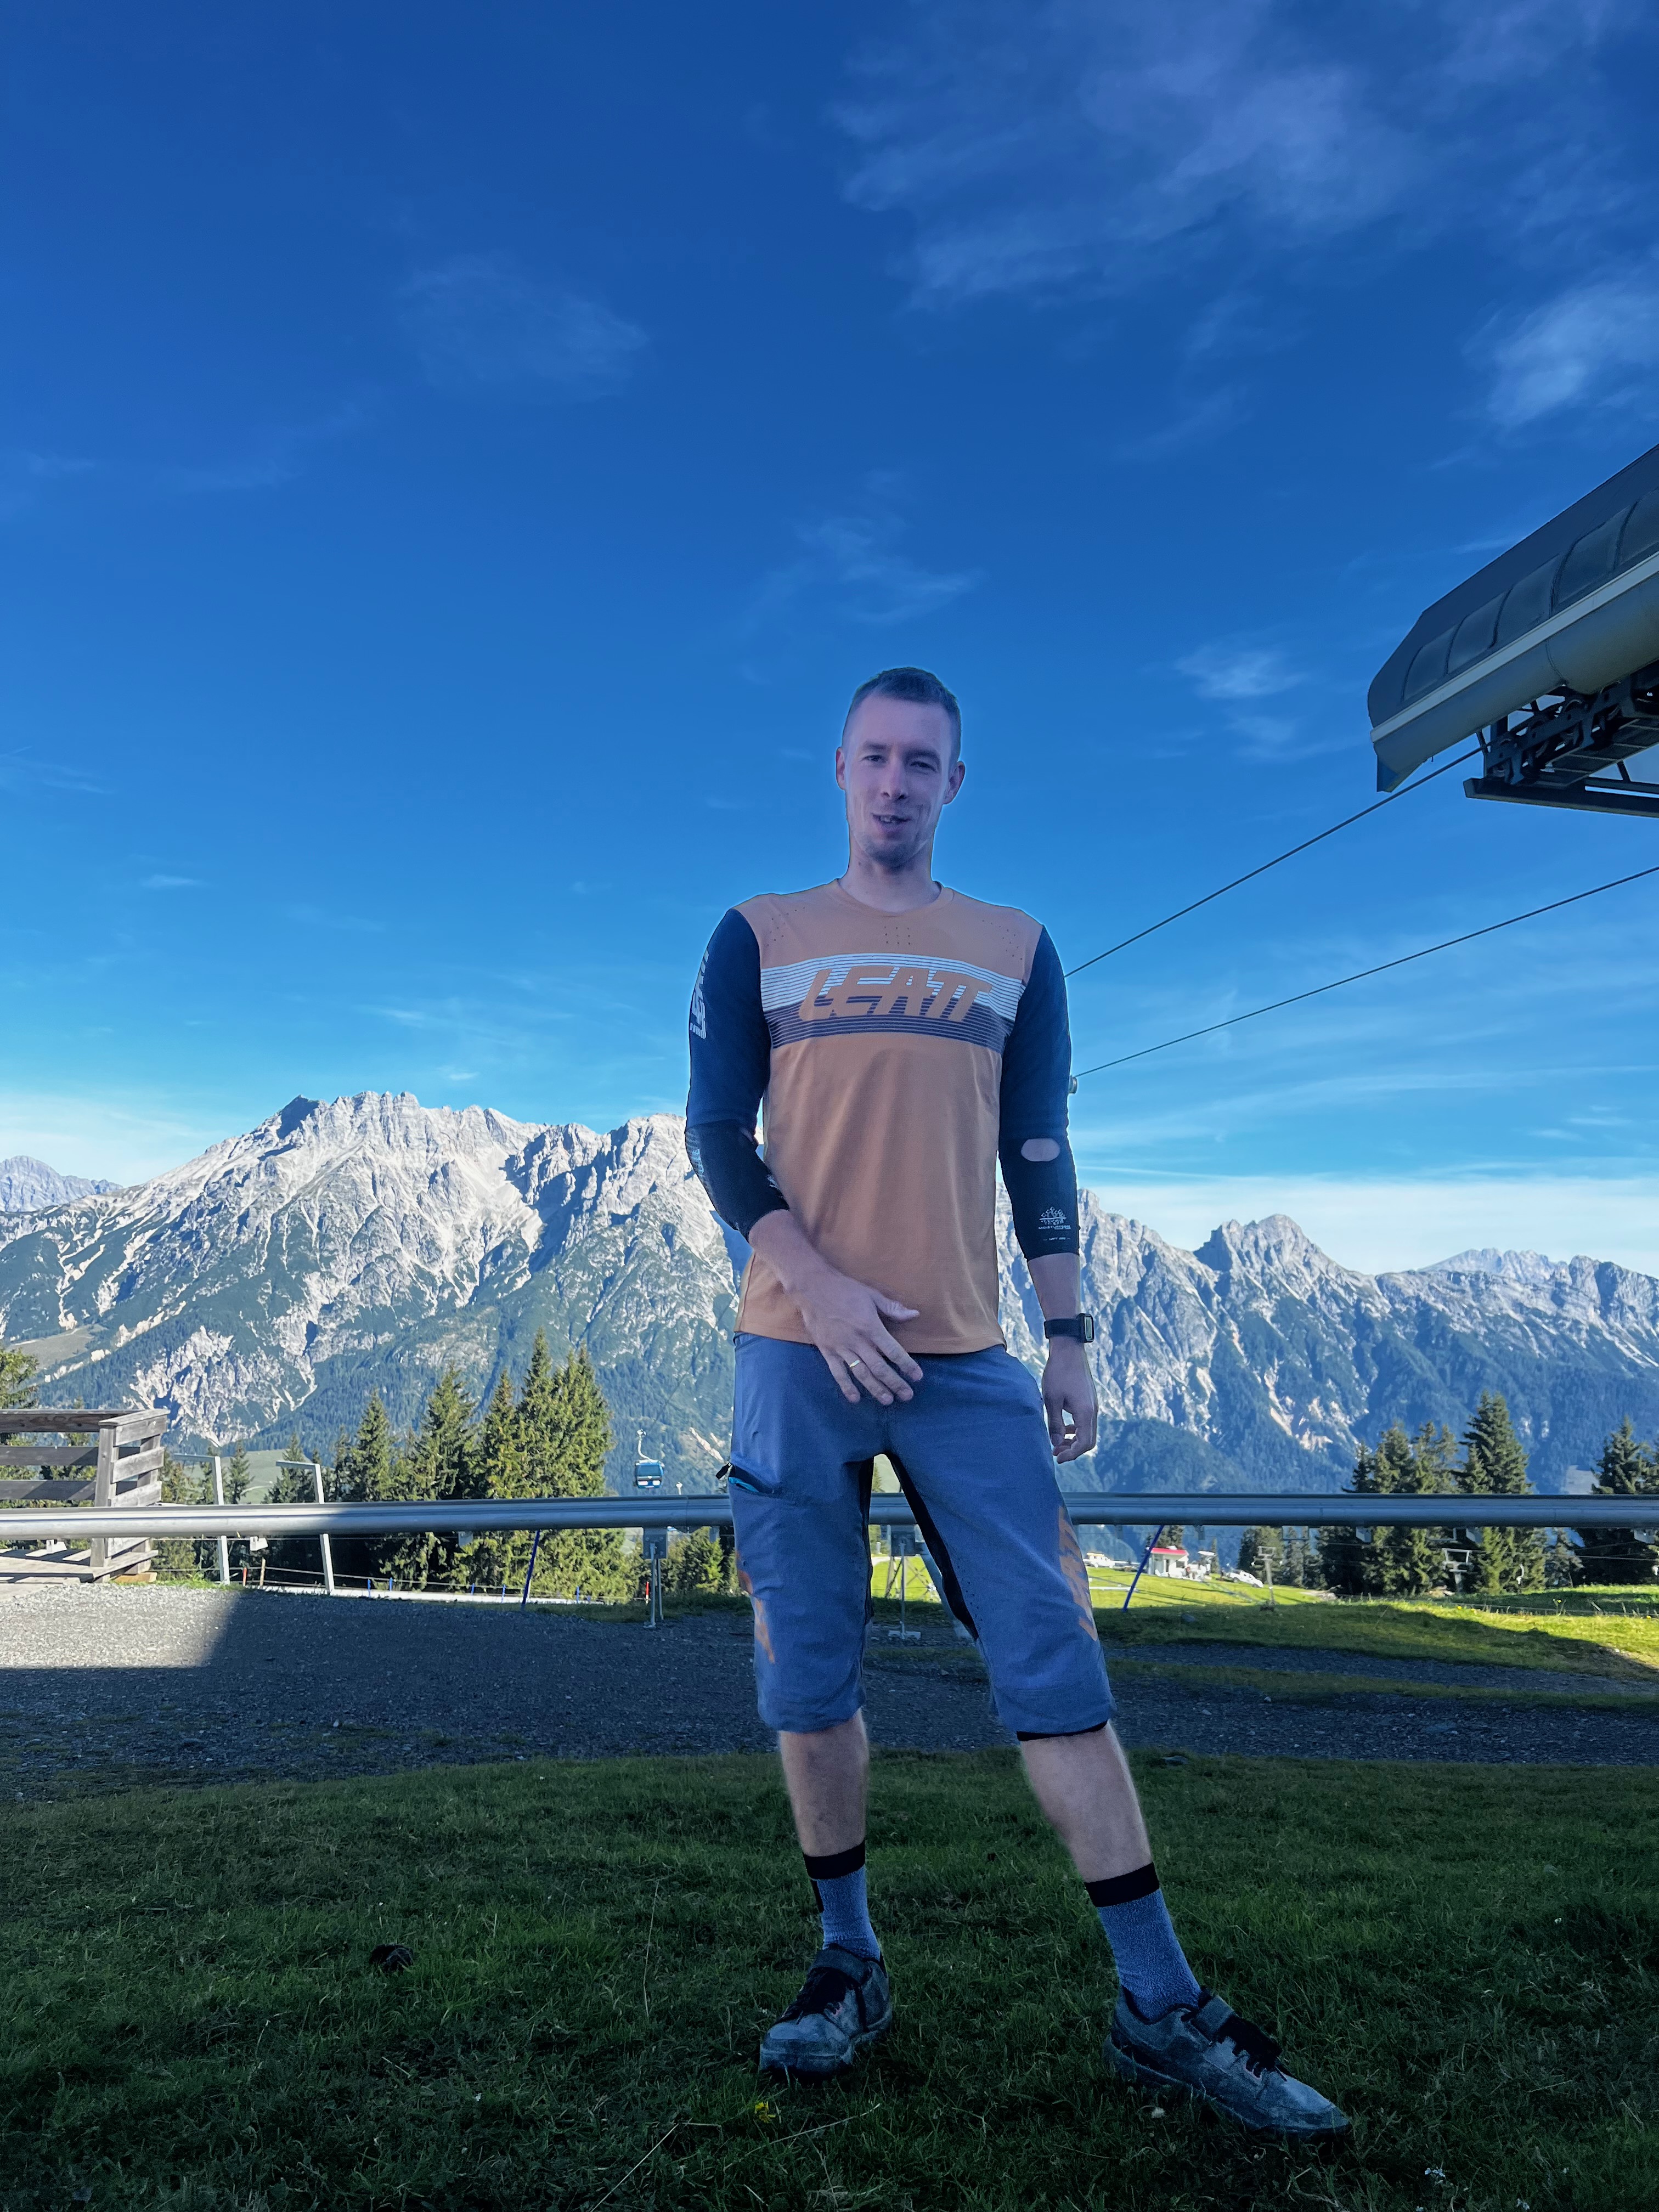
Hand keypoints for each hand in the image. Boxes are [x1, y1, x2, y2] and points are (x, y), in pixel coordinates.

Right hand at [746, 1212, 921, 1406]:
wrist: (812, 1287)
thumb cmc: (844, 1289)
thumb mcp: (871, 1295)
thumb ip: (892, 1308)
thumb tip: (914, 1315)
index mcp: (870, 1326)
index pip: (893, 1351)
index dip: (907, 1365)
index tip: (917, 1377)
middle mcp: (857, 1341)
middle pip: (879, 1367)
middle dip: (895, 1383)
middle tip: (907, 1396)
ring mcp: (841, 1348)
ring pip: (861, 1374)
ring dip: (875, 1389)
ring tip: (887, 1400)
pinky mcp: (827, 1351)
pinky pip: (838, 1373)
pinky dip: (846, 1387)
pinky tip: (855, 1398)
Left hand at [1043, 1337, 1097, 1462]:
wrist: (1069, 1350)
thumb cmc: (1058, 1373)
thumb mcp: (1052, 1400)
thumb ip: (1055, 1424)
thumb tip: (1056, 1443)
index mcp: (1085, 1412)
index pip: (1084, 1443)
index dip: (1071, 1454)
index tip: (1057, 1459)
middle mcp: (1093, 1411)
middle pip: (1088, 1440)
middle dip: (1073, 1450)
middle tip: (1056, 1454)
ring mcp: (1092, 1405)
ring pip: (1087, 1431)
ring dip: (1074, 1440)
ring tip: (1057, 1443)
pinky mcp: (1089, 1400)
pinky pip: (1085, 1421)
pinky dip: (1075, 1429)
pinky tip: (1063, 1428)